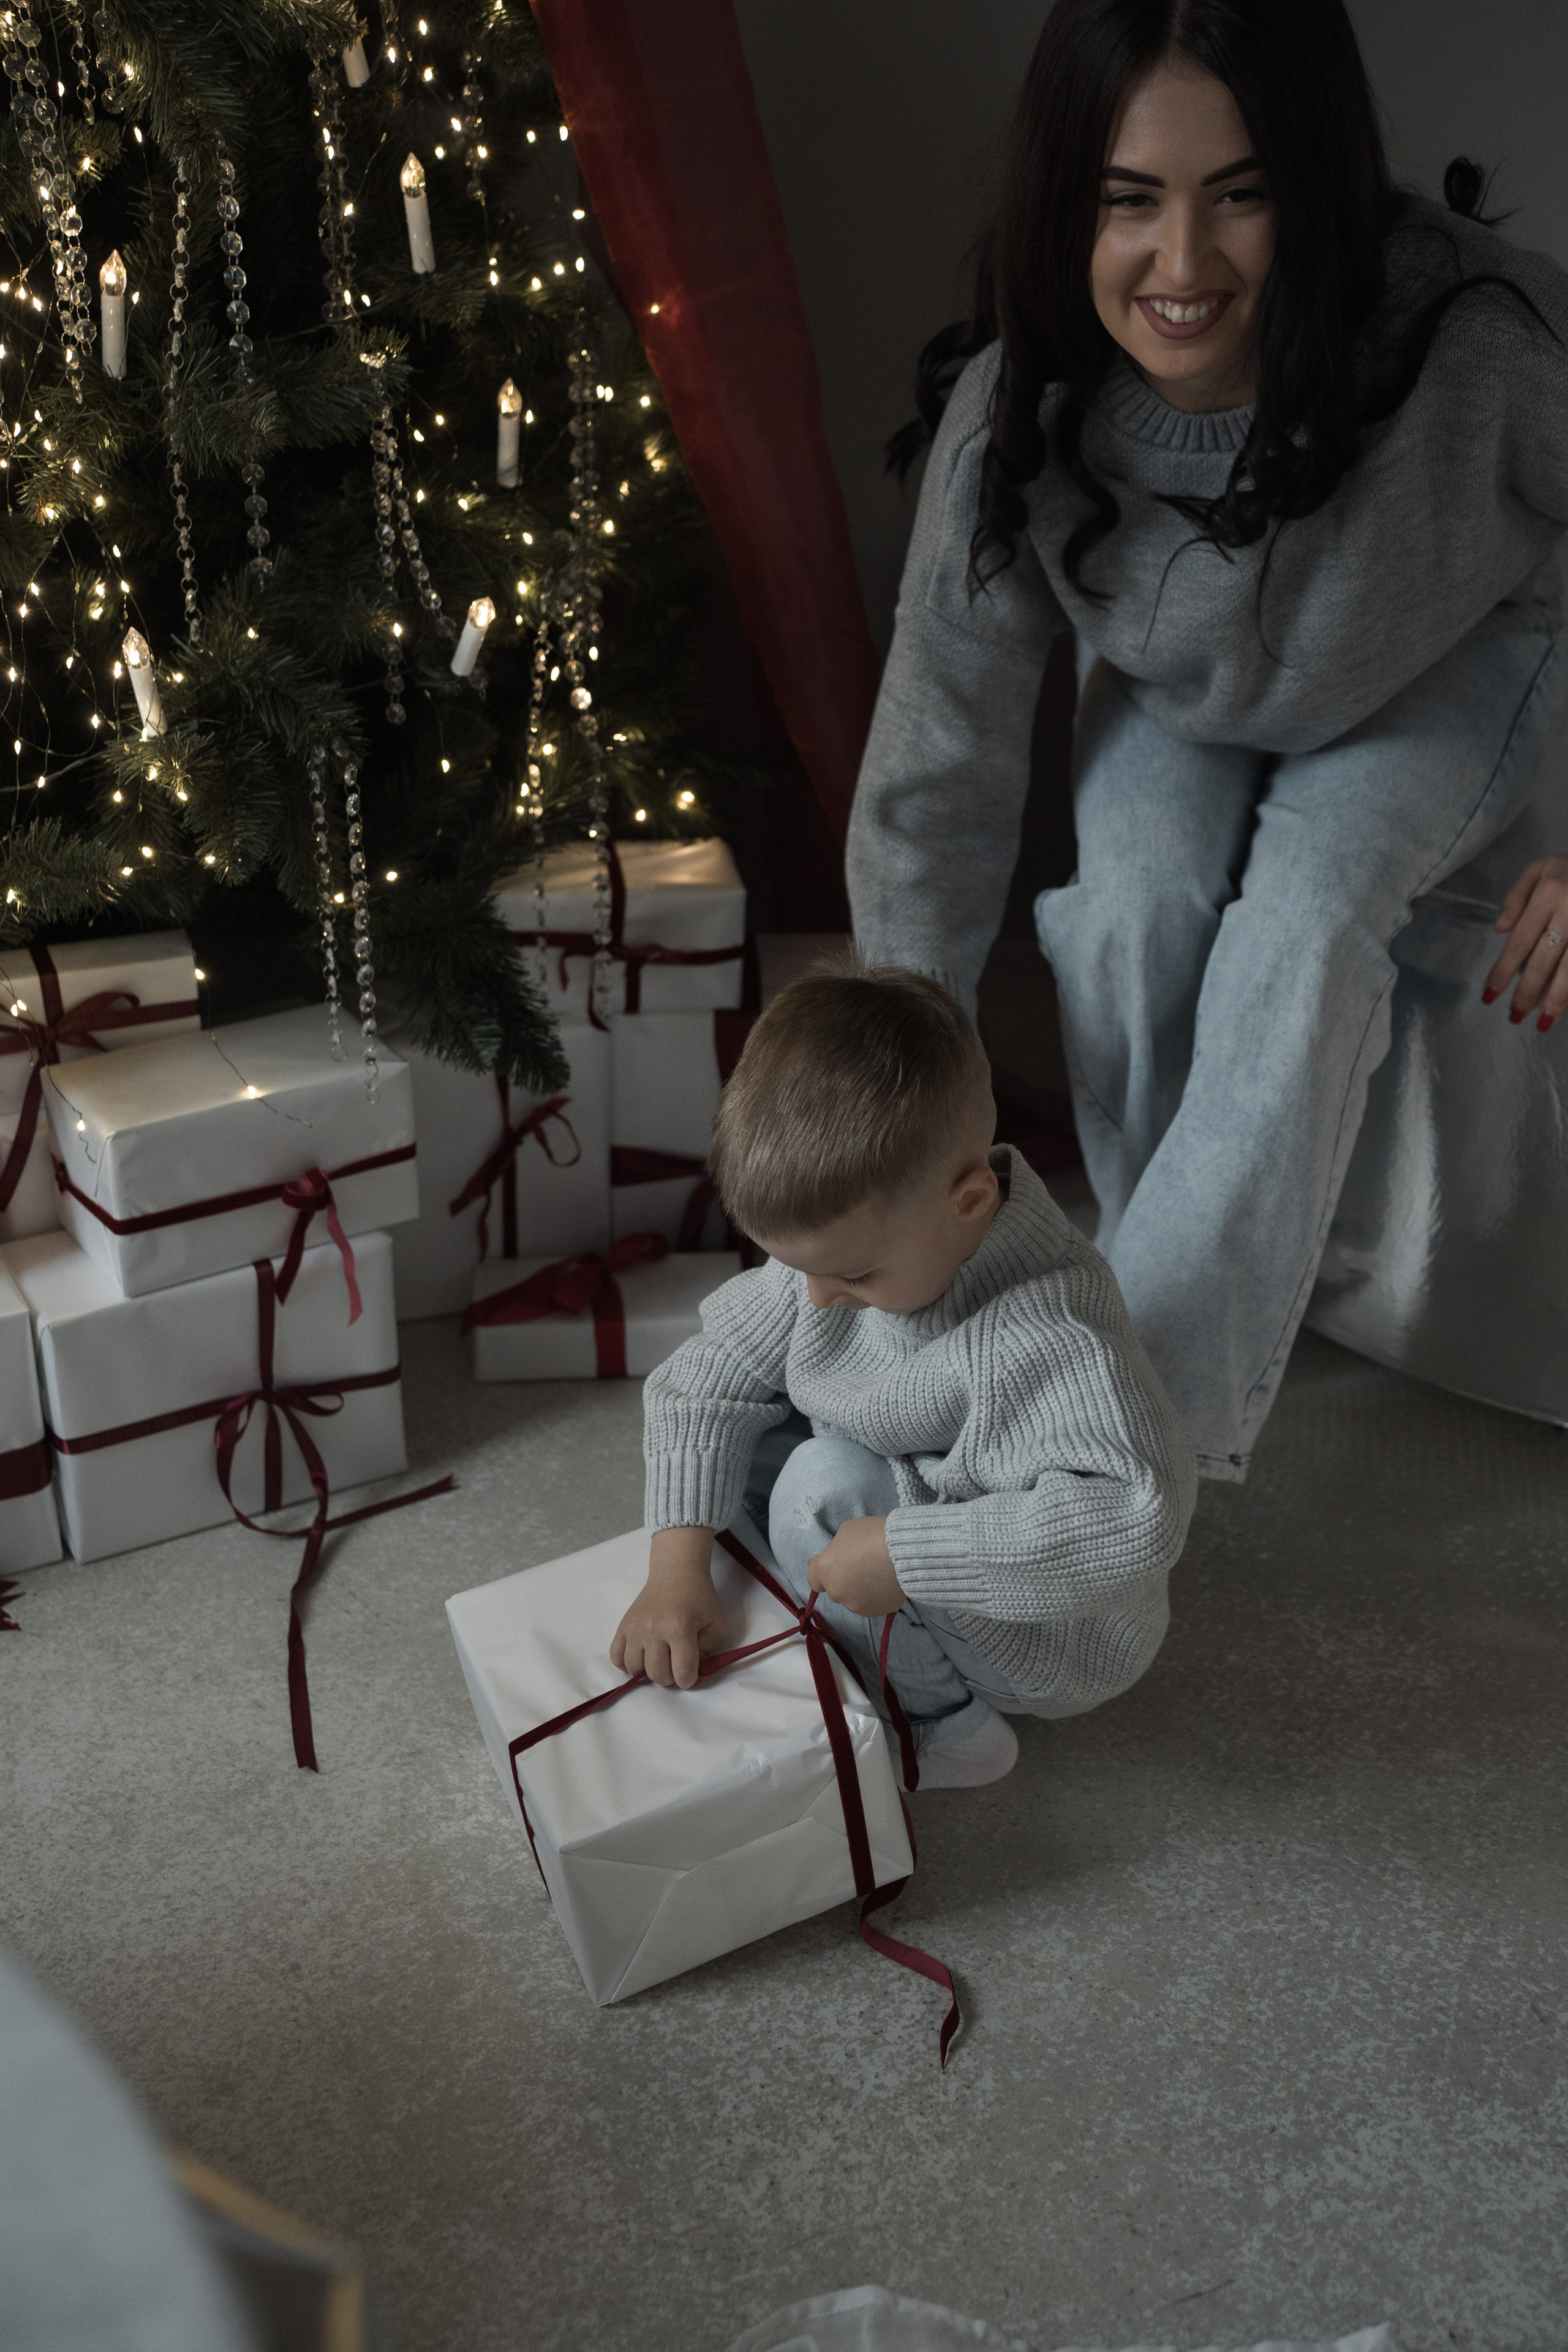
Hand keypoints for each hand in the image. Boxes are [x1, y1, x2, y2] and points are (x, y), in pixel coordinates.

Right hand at [611, 1527, 728, 1689]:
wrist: (676, 1572)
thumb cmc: (700, 1598)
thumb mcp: (717, 1624)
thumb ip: (710, 1653)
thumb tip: (693, 1673)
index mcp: (680, 1629)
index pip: (682, 1673)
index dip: (689, 1679)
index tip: (692, 1671)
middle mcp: (653, 1630)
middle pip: (657, 1674)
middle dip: (670, 1678)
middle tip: (676, 1665)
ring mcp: (635, 1628)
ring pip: (634, 1669)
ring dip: (649, 1672)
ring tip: (659, 1659)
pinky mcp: (623, 1626)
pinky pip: (616, 1657)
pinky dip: (626, 1664)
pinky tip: (640, 1657)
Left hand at [807, 1516, 905, 1616]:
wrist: (905, 1552)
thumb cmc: (873, 1535)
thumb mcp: (846, 1532)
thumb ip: (837, 1549)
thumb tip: (837, 1557)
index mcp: (825, 1571)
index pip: (813, 1579)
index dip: (823, 1571)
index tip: (833, 1563)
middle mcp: (837, 1592)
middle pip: (834, 1590)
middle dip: (842, 1580)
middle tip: (860, 1566)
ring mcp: (856, 1605)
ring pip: (852, 1599)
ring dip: (858, 1590)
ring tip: (876, 1574)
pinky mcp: (876, 1611)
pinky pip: (871, 1604)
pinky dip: (875, 1596)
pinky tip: (886, 1582)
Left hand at [1484, 855, 1567, 1031]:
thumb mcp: (1540, 868)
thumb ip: (1516, 897)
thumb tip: (1499, 930)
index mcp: (1548, 894)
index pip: (1519, 942)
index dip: (1503, 972)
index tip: (1489, 997)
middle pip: (1545, 960)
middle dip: (1528, 992)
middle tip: (1515, 1017)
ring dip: (1558, 999)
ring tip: (1544, 1022)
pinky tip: (1565, 1004)